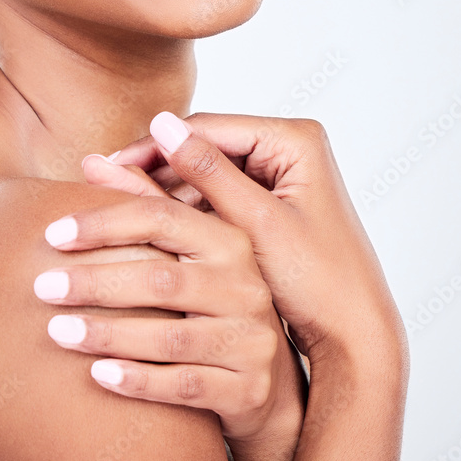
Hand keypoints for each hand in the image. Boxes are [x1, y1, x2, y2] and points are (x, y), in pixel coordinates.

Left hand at [33, 189, 302, 446]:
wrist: (271, 380)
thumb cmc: (215, 298)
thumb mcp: (191, 247)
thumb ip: (145, 201)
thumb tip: (91, 162)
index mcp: (228, 240)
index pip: (162, 218)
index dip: (105, 222)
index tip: (53, 234)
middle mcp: (245, 286)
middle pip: (161, 279)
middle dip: (96, 281)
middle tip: (43, 286)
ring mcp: (249, 340)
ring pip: (169, 337)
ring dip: (108, 333)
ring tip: (57, 330)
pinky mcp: (246, 389)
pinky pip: (184, 386)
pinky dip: (138, 381)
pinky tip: (98, 374)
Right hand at [85, 111, 406, 362]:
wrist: (355, 337)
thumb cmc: (321, 282)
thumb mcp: (258, 225)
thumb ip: (210, 174)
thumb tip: (160, 123)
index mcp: (295, 140)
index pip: (208, 128)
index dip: (155, 145)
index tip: (110, 164)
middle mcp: (288, 149)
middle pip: (206, 146)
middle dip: (157, 167)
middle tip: (104, 185)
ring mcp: (280, 175)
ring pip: (207, 172)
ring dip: (168, 189)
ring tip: (118, 206)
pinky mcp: (271, 202)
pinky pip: (218, 195)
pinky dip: (188, 208)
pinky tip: (152, 223)